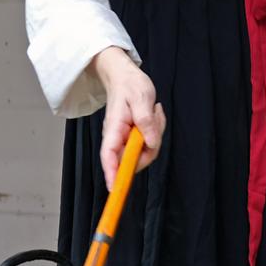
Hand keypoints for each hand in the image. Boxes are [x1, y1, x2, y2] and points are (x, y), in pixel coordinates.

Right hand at [92, 46, 165, 188]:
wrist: (124, 76)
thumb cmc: (130, 85)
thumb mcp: (141, 99)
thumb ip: (146, 122)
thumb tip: (150, 143)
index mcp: (114, 129)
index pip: (109, 156)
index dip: (112, 174)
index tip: (115, 190)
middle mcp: (117, 138)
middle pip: (132, 159)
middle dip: (150, 147)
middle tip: (155, 122)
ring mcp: (124, 139)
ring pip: (144, 152)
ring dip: (155, 135)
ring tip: (154, 112)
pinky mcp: (132, 137)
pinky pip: (148, 143)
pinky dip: (156, 131)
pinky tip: (154, 114)